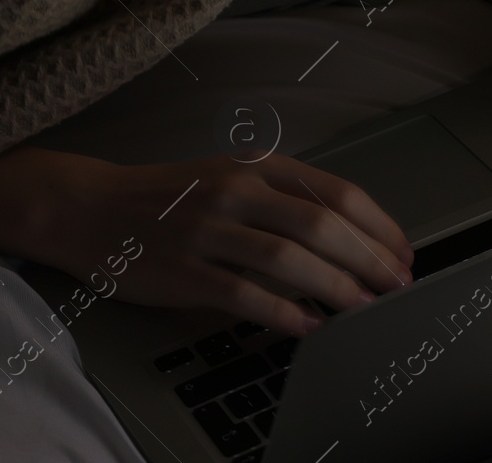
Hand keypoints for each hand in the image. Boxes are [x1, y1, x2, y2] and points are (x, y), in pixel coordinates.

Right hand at [0, 146, 413, 337]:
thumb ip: (283, 198)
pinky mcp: (183, 270)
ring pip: (291, 258)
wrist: (87, 208)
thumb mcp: (229, 177)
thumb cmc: (165, 197)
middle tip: (398, 285)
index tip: (403, 251)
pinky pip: (246, 294)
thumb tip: (347, 234)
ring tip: (364, 308)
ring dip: (338, 287)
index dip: (379, 224)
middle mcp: (235, 191)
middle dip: (371, 259)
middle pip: (322, 225)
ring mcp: (208, 230)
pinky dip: (284, 312)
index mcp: (254, 166)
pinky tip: (308, 326)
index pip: (336, 192)